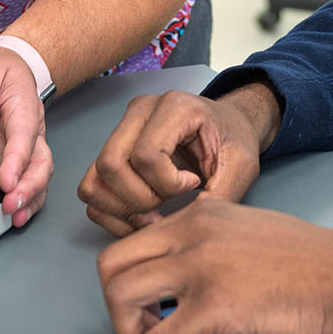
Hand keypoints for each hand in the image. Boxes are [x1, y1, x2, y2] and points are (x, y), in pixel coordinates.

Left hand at [0, 46, 53, 226]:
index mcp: (24, 106)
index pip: (24, 137)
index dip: (17, 162)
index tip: (6, 181)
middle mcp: (28, 130)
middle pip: (40, 162)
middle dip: (30, 186)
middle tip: (12, 204)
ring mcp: (18, 146)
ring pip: (34, 176)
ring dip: (29, 198)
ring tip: (15, 217)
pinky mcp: (3, 157)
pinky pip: (16, 181)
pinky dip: (18, 199)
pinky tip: (10, 214)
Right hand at [78, 85, 278, 236]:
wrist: (229, 126)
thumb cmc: (234, 141)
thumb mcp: (241, 168)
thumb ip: (219, 196)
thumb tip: (184, 226)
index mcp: (174, 107)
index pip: (146, 155)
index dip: (168, 185)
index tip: (193, 184)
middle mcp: (140, 112)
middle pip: (111, 165)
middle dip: (139, 199)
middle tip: (168, 202)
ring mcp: (122, 129)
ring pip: (94, 180)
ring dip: (121, 208)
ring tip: (155, 210)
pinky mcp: (113, 148)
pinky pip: (92, 189)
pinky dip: (111, 213)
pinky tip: (141, 215)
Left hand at [96, 193, 332, 333]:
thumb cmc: (314, 263)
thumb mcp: (249, 228)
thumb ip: (211, 240)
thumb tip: (182, 274)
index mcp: (200, 213)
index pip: (133, 241)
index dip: (132, 281)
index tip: (151, 306)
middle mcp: (192, 232)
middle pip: (112, 265)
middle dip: (118, 308)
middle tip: (145, 332)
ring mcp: (200, 266)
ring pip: (121, 296)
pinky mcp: (214, 306)